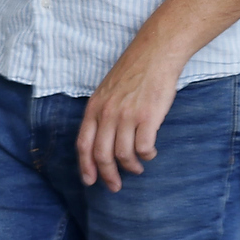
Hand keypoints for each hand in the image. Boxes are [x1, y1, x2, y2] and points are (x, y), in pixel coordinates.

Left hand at [75, 43, 181, 189]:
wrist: (156, 53)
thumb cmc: (134, 71)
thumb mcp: (107, 90)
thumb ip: (102, 113)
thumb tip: (102, 139)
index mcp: (95, 108)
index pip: (83, 144)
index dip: (85, 166)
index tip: (90, 181)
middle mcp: (108, 114)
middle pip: (102, 155)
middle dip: (108, 176)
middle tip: (115, 186)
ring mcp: (127, 116)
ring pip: (123, 155)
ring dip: (131, 167)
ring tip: (138, 168)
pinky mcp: (148, 117)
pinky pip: (144, 147)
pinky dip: (147, 155)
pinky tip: (150, 153)